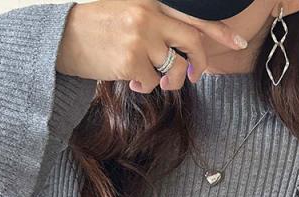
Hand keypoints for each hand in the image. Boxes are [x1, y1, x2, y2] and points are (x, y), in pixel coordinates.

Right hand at [56, 0, 248, 92]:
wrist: (60, 37)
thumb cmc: (94, 26)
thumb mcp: (126, 9)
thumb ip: (154, 20)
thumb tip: (181, 48)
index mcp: (151, 0)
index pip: (193, 15)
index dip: (219, 31)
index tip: (238, 43)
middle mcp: (149, 15)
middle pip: (192, 42)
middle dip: (199, 64)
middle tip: (194, 76)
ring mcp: (141, 38)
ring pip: (173, 68)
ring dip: (167, 80)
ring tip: (149, 79)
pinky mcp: (131, 61)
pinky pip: (151, 82)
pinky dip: (145, 87)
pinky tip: (129, 80)